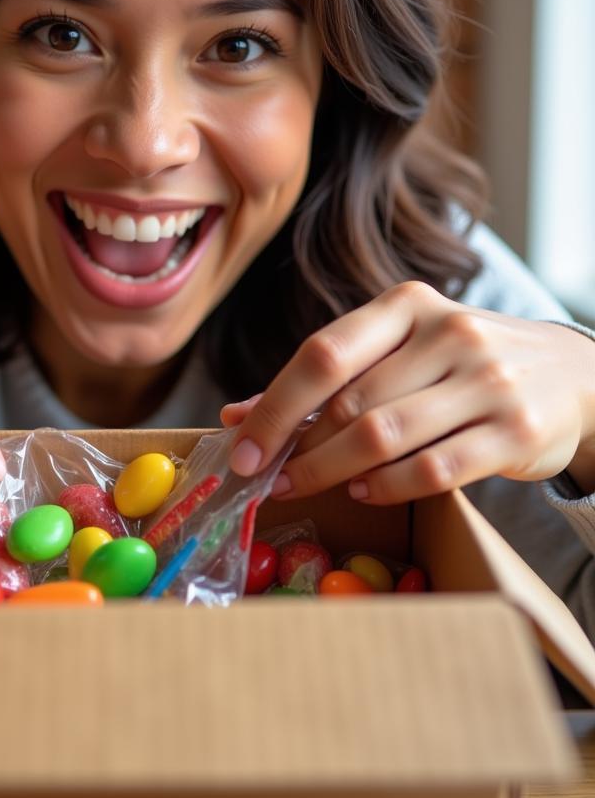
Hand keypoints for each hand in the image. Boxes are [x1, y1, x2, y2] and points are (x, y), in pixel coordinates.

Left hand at [220, 281, 594, 503]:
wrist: (571, 374)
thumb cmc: (458, 362)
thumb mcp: (395, 350)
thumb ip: (322, 379)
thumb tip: (236, 415)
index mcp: (407, 305)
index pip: (323, 354)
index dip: (274, 406)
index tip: (241, 449)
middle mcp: (449, 334)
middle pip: (350, 403)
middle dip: (298, 448)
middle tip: (268, 477)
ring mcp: (488, 381)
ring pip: (386, 437)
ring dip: (331, 471)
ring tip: (302, 485)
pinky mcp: (516, 431)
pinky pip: (433, 470)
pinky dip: (386, 488)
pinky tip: (362, 492)